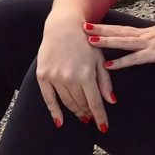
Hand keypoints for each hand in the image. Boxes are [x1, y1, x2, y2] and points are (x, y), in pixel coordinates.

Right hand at [36, 13, 113, 130]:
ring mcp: (54, 77)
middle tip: (92, 118)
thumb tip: (111, 102)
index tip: (104, 127)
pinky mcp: (43, 76)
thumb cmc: (86, 41)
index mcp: (86, 74)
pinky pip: (48, 99)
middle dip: (88, 113)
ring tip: (82, 116)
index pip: (94, 103)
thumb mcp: (99, 59)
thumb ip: (105, 81)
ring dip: (75, 112)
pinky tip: (60, 122)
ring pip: (67, 102)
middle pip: (80, 104)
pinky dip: (54, 112)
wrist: (63, 26)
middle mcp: (69, 78)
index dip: (100, 117)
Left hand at [85, 16, 154, 68]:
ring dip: (105, 41)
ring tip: (88, 40)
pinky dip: (121, 62)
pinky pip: (135, 59)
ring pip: (123, 41)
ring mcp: (149, 44)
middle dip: (99, 29)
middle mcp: (145, 35)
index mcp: (147, 32)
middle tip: (81, 26)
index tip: (91, 23)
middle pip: (118, 31)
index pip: (122, 28)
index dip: (106, 26)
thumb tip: (152, 41)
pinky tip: (108, 65)